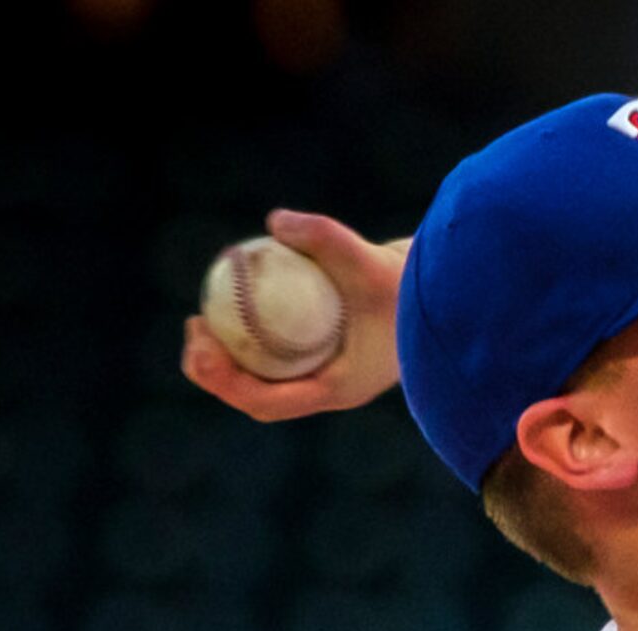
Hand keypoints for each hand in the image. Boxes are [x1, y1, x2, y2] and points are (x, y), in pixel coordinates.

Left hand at [182, 209, 406, 420]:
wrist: (443, 298)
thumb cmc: (410, 288)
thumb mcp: (370, 260)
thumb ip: (325, 237)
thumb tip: (274, 222)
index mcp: (337, 387)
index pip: (269, 402)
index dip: (226, 381)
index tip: (201, 346)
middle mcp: (327, 390)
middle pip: (258, 400)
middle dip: (216, 374)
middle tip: (194, 328)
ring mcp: (325, 377)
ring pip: (263, 383)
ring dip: (227, 361)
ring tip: (201, 321)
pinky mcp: (322, 359)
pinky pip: (274, 360)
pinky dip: (248, 343)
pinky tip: (233, 308)